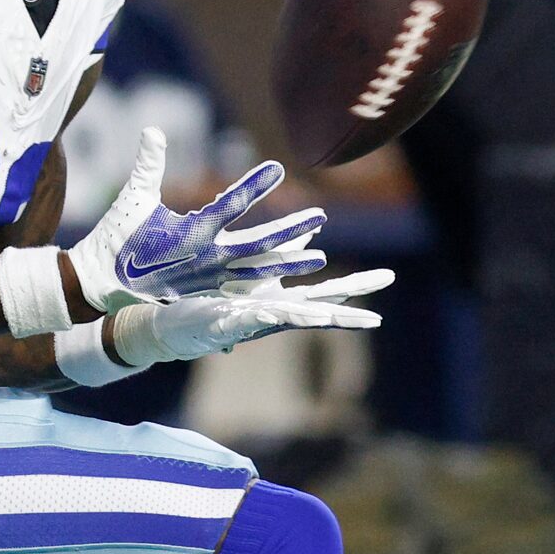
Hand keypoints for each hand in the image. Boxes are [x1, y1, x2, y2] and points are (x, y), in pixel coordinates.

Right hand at [66, 127, 326, 311]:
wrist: (100, 286)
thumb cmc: (117, 238)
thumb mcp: (133, 197)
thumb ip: (148, 164)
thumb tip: (152, 129)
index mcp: (191, 233)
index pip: (231, 204)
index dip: (256, 184)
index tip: (279, 167)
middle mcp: (206, 259)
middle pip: (259, 245)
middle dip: (292, 231)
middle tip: (321, 216)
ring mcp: (209, 280)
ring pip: (260, 272)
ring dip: (290, 263)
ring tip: (319, 256)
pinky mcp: (206, 294)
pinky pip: (246, 289)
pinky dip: (269, 283)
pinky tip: (288, 279)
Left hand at [107, 270, 393, 366]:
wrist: (169, 321)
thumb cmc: (214, 298)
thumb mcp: (256, 265)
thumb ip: (287, 248)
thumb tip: (317, 229)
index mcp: (279, 300)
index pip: (324, 292)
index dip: (355, 285)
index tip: (386, 280)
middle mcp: (268, 315)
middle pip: (314, 310)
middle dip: (345, 313)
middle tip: (377, 318)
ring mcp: (246, 322)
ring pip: (283, 319)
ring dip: (306, 318)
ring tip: (329, 317)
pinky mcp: (219, 324)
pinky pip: (241, 322)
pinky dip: (257, 319)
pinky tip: (270, 313)